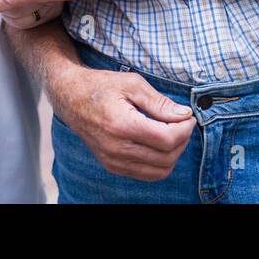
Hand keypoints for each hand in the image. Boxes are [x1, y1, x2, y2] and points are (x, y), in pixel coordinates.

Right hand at [52, 67, 195, 181]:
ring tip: (172, 133)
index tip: (188, 117)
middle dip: (182, 141)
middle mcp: (116, 148)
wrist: (70, 97)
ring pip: (159, 171)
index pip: (166, 139)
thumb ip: (159, 102)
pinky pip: (146, 174)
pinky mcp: (112, 166)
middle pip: (166, 157)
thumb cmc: (101, 86)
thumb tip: (184, 115)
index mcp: (121, 125)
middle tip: (183, 123)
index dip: (184, 129)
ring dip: (174, 154)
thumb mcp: (132, 83)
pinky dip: (160, 163)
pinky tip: (159, 143)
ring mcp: (113, 160)